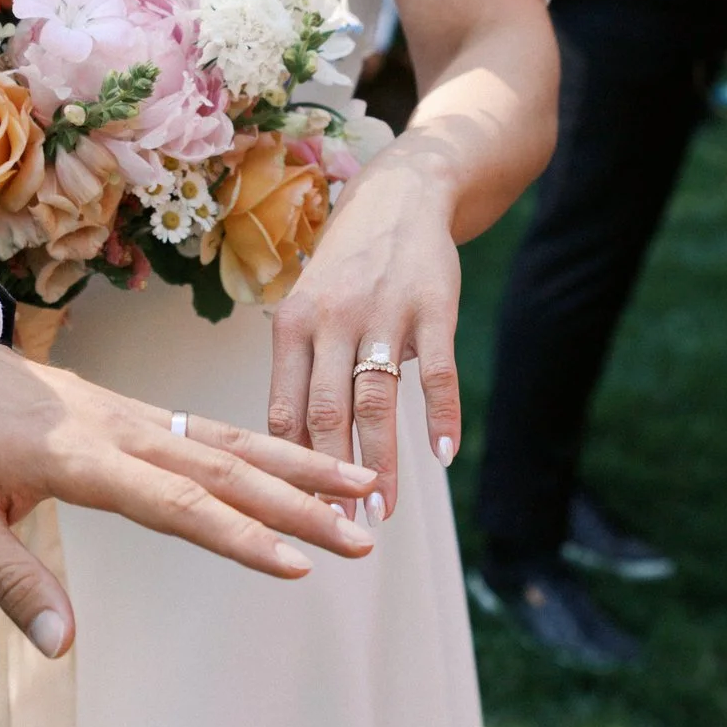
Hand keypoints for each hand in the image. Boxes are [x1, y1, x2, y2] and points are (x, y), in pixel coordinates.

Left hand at [0, 292, 378, 655]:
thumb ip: (12, 578)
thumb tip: (60, 645)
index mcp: (80, 458)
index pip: (174, 503)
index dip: (237, 536)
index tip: (294, 564)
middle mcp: (120, 430)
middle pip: (224, 470)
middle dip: (298, 504)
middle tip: (362, 536)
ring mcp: (131, 416)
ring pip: (228, 442)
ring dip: (297, 467)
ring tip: (364, 488)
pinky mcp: (132, 413)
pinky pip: (209, 431)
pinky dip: (263, 448)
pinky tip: (301, 465)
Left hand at [267, 153, 464, 526]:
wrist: (399, 197)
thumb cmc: (346, 271)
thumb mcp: (308, 310)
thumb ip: (300, 372)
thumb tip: (291, 455)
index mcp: (291, 326)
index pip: (282, 411)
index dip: (288, 469)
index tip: (296, 516)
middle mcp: (331, 320)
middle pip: (326, 414)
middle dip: (332, 480)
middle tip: (342, 530)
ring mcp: (382, 313)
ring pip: (376, 401)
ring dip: (380, 462)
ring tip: (383, 510)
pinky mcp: (432, 307)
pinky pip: (435, 373)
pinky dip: (441, 418)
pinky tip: (444, 456)